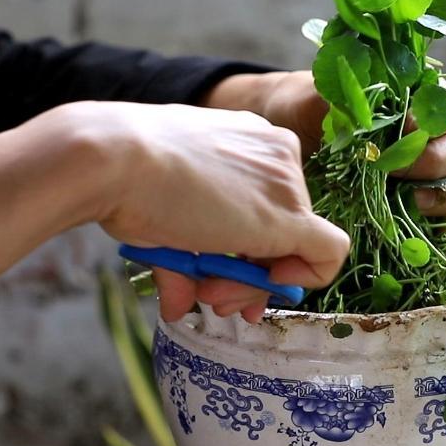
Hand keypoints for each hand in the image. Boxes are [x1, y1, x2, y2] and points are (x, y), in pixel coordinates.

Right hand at [56, 102, 349, 322]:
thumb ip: (183, 259)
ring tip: (211, 294)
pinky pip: (329, 255)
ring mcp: (289, 184)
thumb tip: (179, 306)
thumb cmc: (127, 177)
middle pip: (284, 228)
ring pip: (297, 248)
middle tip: (212, 294)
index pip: (268, 201)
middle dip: (249, 272)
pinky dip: (305, 280)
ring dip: (253, 284)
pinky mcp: (292, 218)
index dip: (250, 242)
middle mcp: (278, 153)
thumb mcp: (164, 214)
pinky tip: (266, 288)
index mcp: (251, 139)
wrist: (116, 159)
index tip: (216, 267)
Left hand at [202, 71, 445, 215]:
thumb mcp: (314, 101)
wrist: (289, 139)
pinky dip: (437, 226)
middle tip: (397, 170)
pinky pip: (445, 220)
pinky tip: (412, 230)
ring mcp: (429, 175)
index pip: (443, 108)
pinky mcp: (419, 207)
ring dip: (442, 198)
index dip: (431, 120)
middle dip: (436, 162)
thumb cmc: (305, 111)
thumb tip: (364, 114)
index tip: (405, 127)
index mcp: (416, 100)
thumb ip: (341, 102)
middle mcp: (432, 137)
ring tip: (411, 203)